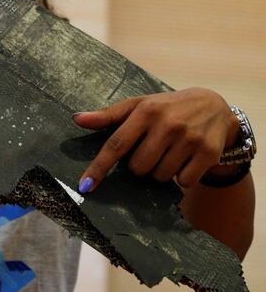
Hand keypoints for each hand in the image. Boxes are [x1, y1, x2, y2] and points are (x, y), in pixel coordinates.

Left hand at [73, 87, 239, 192]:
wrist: (214, 106)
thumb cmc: (166, 107)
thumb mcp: (138, 105)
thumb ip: (108, 115)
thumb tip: (77, 119)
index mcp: (146, 111)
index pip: (116, 144)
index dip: (99, 167)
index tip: (85, 186)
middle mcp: (168, 124)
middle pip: (138, 167)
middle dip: (139, 165)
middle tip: (151, 149)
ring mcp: (190, 139)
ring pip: (159, 176)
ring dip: (159, 171)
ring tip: (168, 152)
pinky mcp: (208, 153)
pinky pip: (183, 182)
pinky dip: (181, 176)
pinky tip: (185, 159)